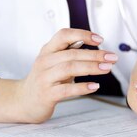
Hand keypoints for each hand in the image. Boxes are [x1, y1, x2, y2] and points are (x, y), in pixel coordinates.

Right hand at [0, 29, 116, 123]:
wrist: (23, 101)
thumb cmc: (45, 79)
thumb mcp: (55, 61)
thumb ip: (70, 51)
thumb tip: (89, 39)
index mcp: (47, 50)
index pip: (63, 35)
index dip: (82, 34)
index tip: (100, 39)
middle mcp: (44, 62)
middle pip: (71, 54)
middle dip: (95, 54)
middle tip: (112, 57)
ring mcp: (44, 78)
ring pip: (69, 68)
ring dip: (91, 67)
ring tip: (108, 68)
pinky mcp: (46, 95)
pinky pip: (66, 90)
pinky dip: (82, 87)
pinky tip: (95, 86)